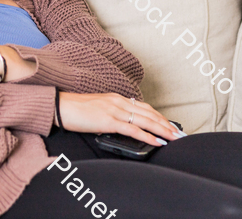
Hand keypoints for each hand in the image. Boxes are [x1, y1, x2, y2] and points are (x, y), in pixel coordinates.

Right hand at [57, 92, 183, 145]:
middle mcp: (119, 102)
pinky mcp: (108, 121)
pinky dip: (147, 136)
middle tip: (180, 134)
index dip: (160, 116)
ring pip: (145, 120)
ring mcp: (114, 110)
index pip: (145, 107)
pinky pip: (133, 129)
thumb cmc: (75, 109)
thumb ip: (112, 114)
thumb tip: (123, 125)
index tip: (170, 125)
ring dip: (162, 130)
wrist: (60, 106)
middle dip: (166, 124)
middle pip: (149, 113)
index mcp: (116, 98)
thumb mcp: (98, 108)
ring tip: (174, 138)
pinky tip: (157, 142)